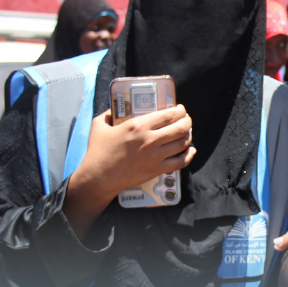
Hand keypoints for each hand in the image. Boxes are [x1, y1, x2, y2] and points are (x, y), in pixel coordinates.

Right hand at [75, 106, 195, 199]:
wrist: (99, 177)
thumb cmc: (98, 152)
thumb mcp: (99, 126)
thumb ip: (108, 114)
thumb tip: (113, 110)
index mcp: (138, 125)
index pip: (168, 114)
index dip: (179, 110)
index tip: (180, 109)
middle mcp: (150, 139)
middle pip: (180, 127)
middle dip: (187, 121)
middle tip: (186, 119)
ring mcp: (155, 156)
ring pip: (183, 143)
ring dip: (188, 135)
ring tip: (186, 132)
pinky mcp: (157, 170)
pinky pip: (181, 162)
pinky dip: (189, 155)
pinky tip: (190, 151)